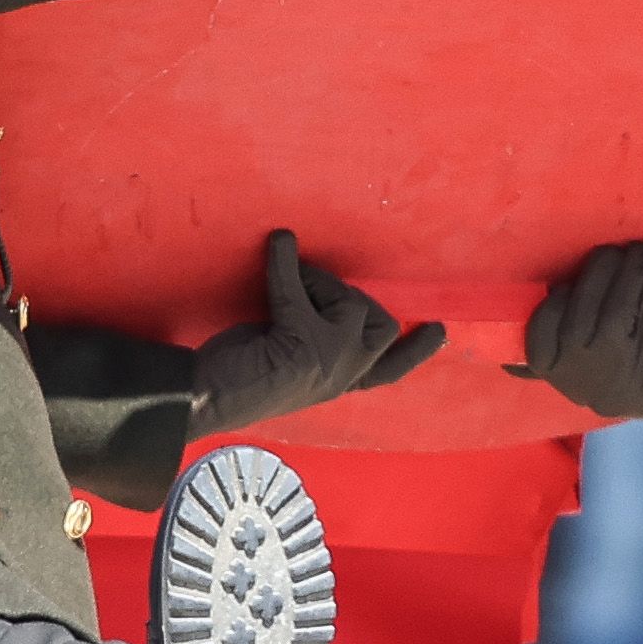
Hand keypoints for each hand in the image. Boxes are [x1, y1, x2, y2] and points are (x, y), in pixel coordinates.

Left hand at [187, 229, 447, 437]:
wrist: (202, 399)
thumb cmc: (237, 378)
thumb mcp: (292, 363)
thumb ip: (316, 342)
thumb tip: (320, 298)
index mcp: (339, 385)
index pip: (388, 371)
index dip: (416, 350)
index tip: (439, 332)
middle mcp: (341, 377)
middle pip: (380, 327)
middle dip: (352, 298)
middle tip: (311, 286)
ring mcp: (327, 362)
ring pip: (348, 302)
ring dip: (316, 281)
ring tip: (283, 275)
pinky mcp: (301, 342)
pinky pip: (299, 289)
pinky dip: (286, 263)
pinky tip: (278, 244)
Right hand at [512, 239, 642, 431]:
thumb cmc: (630, 368)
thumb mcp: (583, 366)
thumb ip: (550, 351)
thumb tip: (501, 342)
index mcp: (558, 376)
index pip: (536, 336)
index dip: (553, 302)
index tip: (568, 284)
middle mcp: (582, 379)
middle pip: (575, 315)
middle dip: (595, 273)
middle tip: (611, 252)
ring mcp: (617, 372)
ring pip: (612, 309)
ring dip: (627, 269)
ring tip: (639, 251)